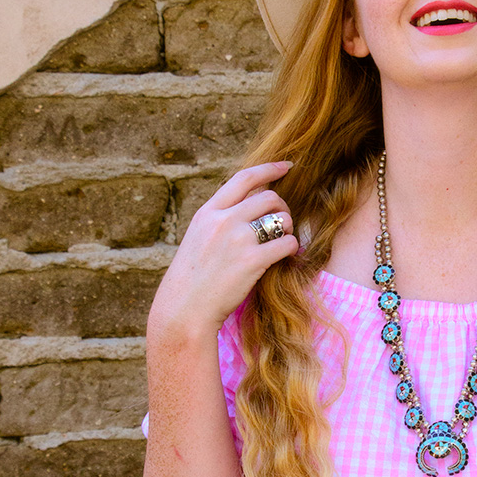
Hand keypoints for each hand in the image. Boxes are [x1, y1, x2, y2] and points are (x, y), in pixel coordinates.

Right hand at [148, 161, 299, 339]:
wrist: (184, 310)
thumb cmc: (192, 280)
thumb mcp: (198, 239)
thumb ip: (219, 222)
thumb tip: (249, 210)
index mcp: (208, 212)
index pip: (244, 178)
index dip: (269, 169)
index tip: (286, 166)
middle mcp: (223, 220)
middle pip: (269, 197)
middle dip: (282, 207)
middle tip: (282, 223)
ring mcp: (238, 239)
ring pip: (281, 218)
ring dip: (288, 228)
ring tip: (282, 241)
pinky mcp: (253, 261)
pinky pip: (287, 243)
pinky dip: (292, 248)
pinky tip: (287, 256)